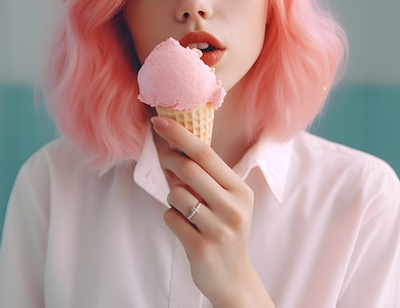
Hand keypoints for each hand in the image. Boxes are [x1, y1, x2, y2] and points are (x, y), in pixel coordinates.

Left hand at [151, 116, 274, 307]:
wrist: (233, 277)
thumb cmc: (224, 229)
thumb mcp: (225, 201)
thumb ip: (204, 176)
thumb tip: (171, 145)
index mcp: (240, 190)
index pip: (206, 153)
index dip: (179, 135)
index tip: (158, 121)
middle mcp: (233, 208)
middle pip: (190, 169)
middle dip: (170, 161)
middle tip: (165, 162)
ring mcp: (219, 229)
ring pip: (176, 195)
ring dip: (172, 198)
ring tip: (186, 210)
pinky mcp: (201, 247)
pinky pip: (170, 218)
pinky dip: (171, 218)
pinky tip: (185, 228)